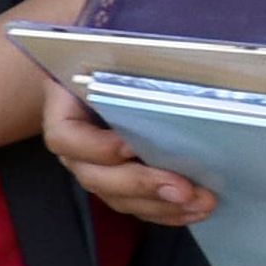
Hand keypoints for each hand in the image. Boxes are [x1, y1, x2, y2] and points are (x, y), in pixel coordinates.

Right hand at [38, 77, 215, 228]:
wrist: (97, 77)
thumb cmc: (105, 61)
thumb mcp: (105, 53)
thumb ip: (125, 60)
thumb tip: (167, 61)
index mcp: (64, 113)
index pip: (67, 138)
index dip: (98, 148)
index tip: (130, 146)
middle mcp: (75, 150)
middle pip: (97, 178)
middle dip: (143, 185)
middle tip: (183, 189)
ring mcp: (96, 170)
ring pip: (120, 199)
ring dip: (162, 206)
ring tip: (200, 202)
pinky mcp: (120, 185)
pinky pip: (139, 206)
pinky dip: (168, 212)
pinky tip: (196, 209)